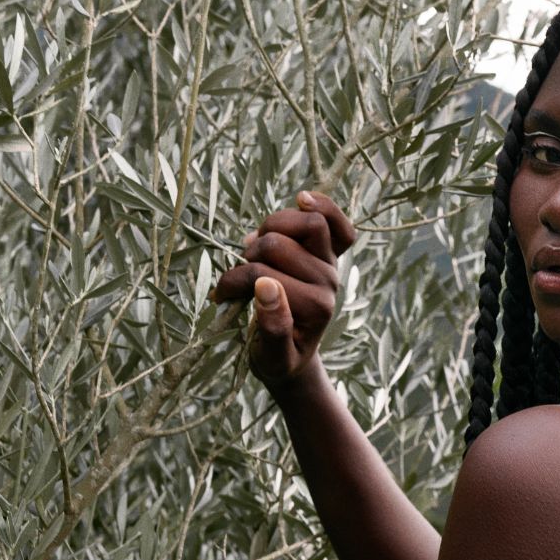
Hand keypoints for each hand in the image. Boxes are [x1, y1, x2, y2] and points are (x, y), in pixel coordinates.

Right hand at [213, 189, 357, 398]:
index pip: (263, 274)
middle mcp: (329, 284)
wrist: (292, 358)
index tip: (221, 296)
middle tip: (239, 274)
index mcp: (315, 309)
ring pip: (307, 222)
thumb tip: (265, 285)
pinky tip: (301, 200)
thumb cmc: (276, 358)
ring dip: (270, 228)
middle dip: (248, 256)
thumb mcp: (270, 358)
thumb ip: (271, 327)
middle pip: (278, 244)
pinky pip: (338, 223)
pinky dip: (321, 205)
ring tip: (256, 249)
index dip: (234, 280)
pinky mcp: (332, 253)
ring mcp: (332, 265)